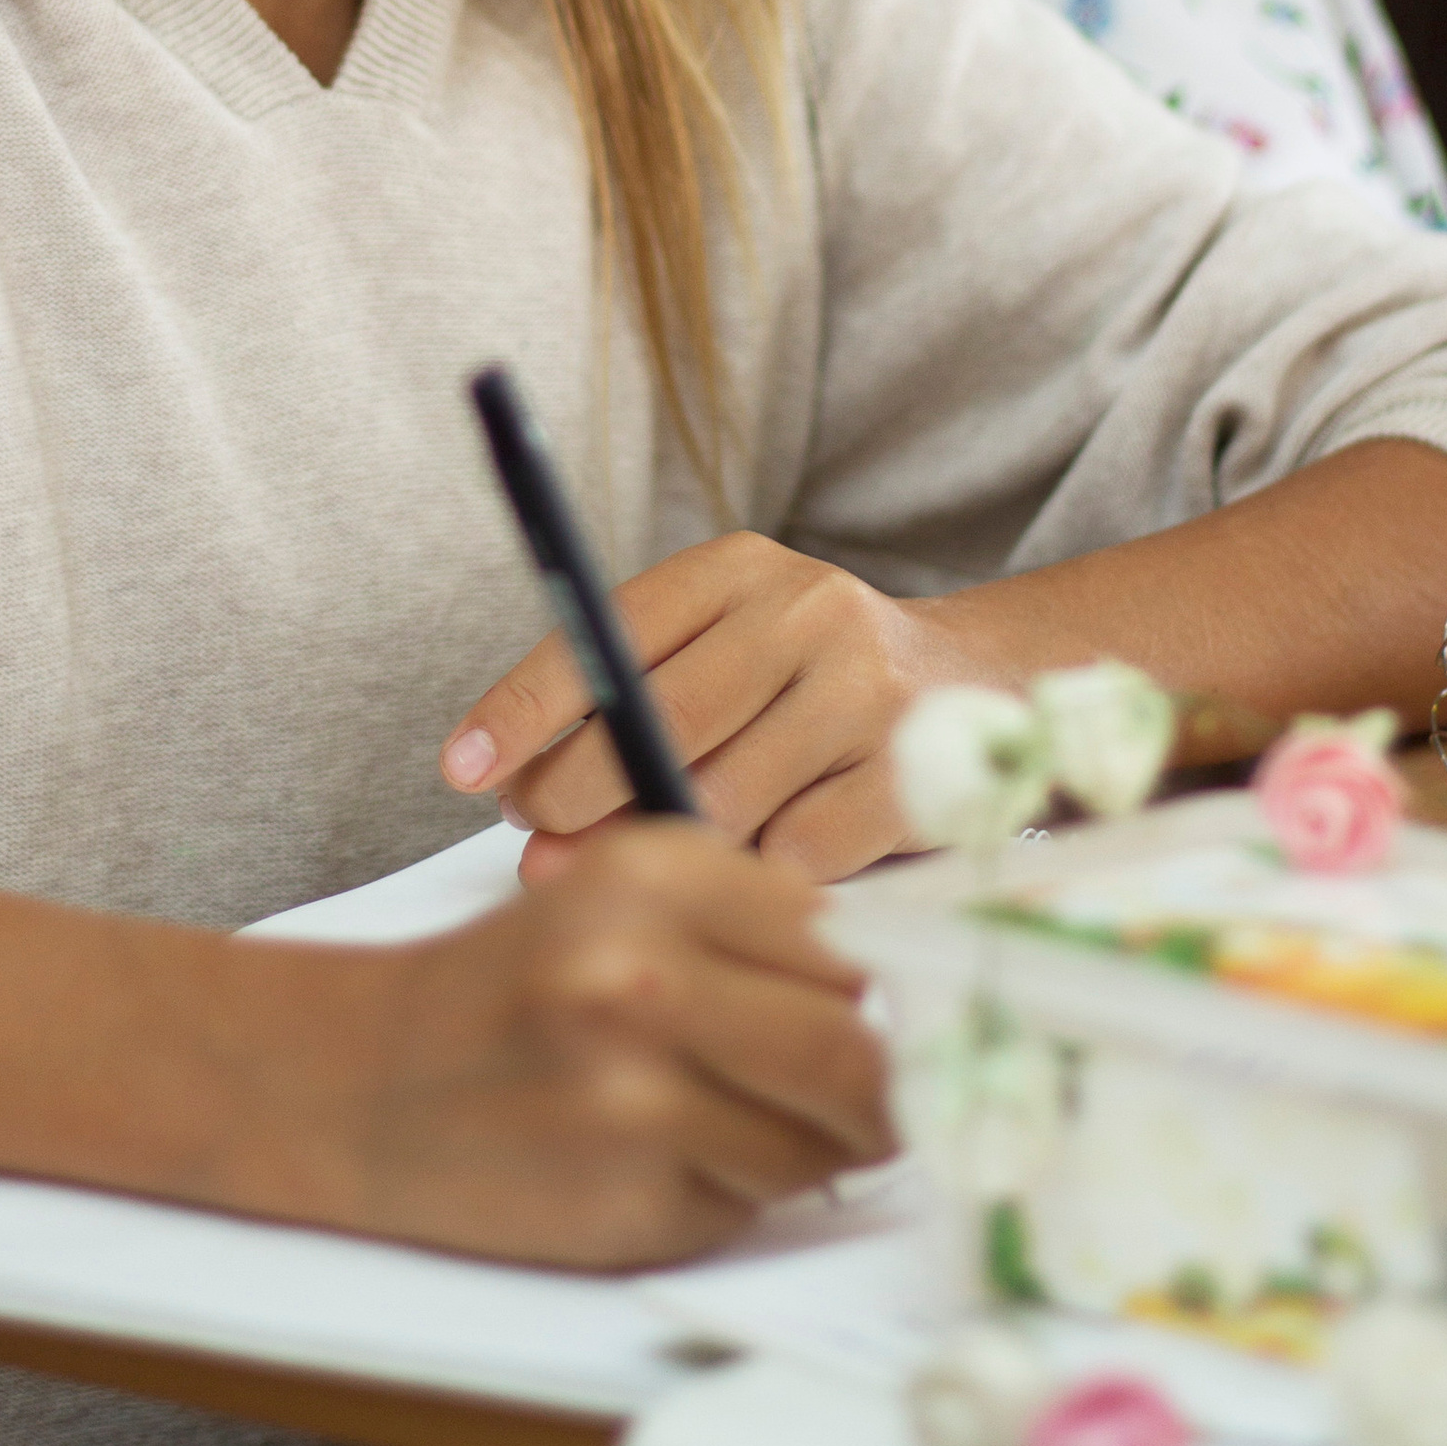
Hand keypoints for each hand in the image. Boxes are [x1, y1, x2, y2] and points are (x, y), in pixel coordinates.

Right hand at [326, 822, 891, 1266]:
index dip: (898, 991)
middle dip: (886, 1088)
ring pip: (822, 1143)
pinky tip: (667, 1161)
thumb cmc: (514, 986)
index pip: (848, 943)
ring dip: (811, 1149)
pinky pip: (755, 1205)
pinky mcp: (627, 1199)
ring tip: (735, 1121)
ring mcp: (633, 1095)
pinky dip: (739, 1193)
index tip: (915, 1020)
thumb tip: (912, 997)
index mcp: (656, 875)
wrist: (362, 1082)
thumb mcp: (623, 899)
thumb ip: (760, 925)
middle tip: (881, 1100)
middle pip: (857, 1049)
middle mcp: (642, 974)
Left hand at [441, 532, 972, 879]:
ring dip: (671, 846)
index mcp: (737, 569)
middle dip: (578, 794)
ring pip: (723, 799)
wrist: (985, 687)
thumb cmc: (810, 684)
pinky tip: (756, 871)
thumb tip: (525, 820)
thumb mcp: (726, 649)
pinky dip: (760, 876)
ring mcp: (867, 691)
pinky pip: (797, 856)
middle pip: (658, 721)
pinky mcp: (914, 772)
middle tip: (539, 839)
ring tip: (654, 858)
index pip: (609, 631)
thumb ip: (631, 709)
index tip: (462, 768)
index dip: (525, 705)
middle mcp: (805, 611)